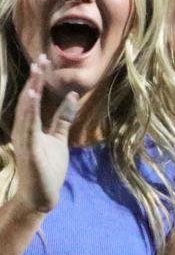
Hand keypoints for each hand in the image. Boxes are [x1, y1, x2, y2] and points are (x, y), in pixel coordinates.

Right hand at [9, 56, 79, 213]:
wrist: (41, 196)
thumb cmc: (47, 167)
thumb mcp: (58, 138)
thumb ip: (62, 118)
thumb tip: (71, 95)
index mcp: (29, 126)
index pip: (34, 99)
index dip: (38, 80)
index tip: (44, 60)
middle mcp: (23, 129)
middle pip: (28, 101)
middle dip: (34, 80)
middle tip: (40, 59)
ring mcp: (24, 140)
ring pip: (26, 111)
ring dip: (31, 92)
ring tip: (36, 73)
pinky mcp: (28, 150)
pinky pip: (28, 128)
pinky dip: (30, 112)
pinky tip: (32, 97)